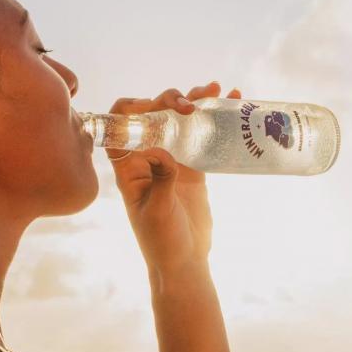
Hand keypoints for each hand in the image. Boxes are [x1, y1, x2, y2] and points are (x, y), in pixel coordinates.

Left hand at [107, 82, 241, 286]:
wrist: (184, 262)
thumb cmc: (162, 242)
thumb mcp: (158, 211)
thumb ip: (160, 180)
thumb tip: (163, 151)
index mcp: (128, 166)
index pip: (119, 124)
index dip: (132, 108)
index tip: (156, 107)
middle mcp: (147, 157)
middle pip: (153, 114)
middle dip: (170, 100)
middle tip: (192, 104)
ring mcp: (171, 159)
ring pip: (178, 120)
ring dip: (195, 101)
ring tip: (216, 90)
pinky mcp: (193, 166)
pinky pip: (201, 135)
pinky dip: (214, 118)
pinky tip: (231, 103)